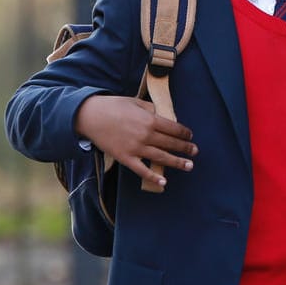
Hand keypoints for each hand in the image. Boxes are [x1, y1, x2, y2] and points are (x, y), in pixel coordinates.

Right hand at [72, 95, 197, 187]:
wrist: (90, 116)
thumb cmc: (113, 106)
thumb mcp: (135, 102)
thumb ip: (150, 109)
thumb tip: (163, 115)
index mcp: (149, 119)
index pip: (173, 128)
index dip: (184, 133)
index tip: (190, 136)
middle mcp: (145, 135)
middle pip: (170, 143)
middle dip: (185, 148)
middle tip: (195, 152)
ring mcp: (136, 148)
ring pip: (161, 157)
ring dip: (177, 162)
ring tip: (189, 166)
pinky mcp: (125, 158)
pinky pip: (141, 170)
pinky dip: (153, 177)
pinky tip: (163, 182)